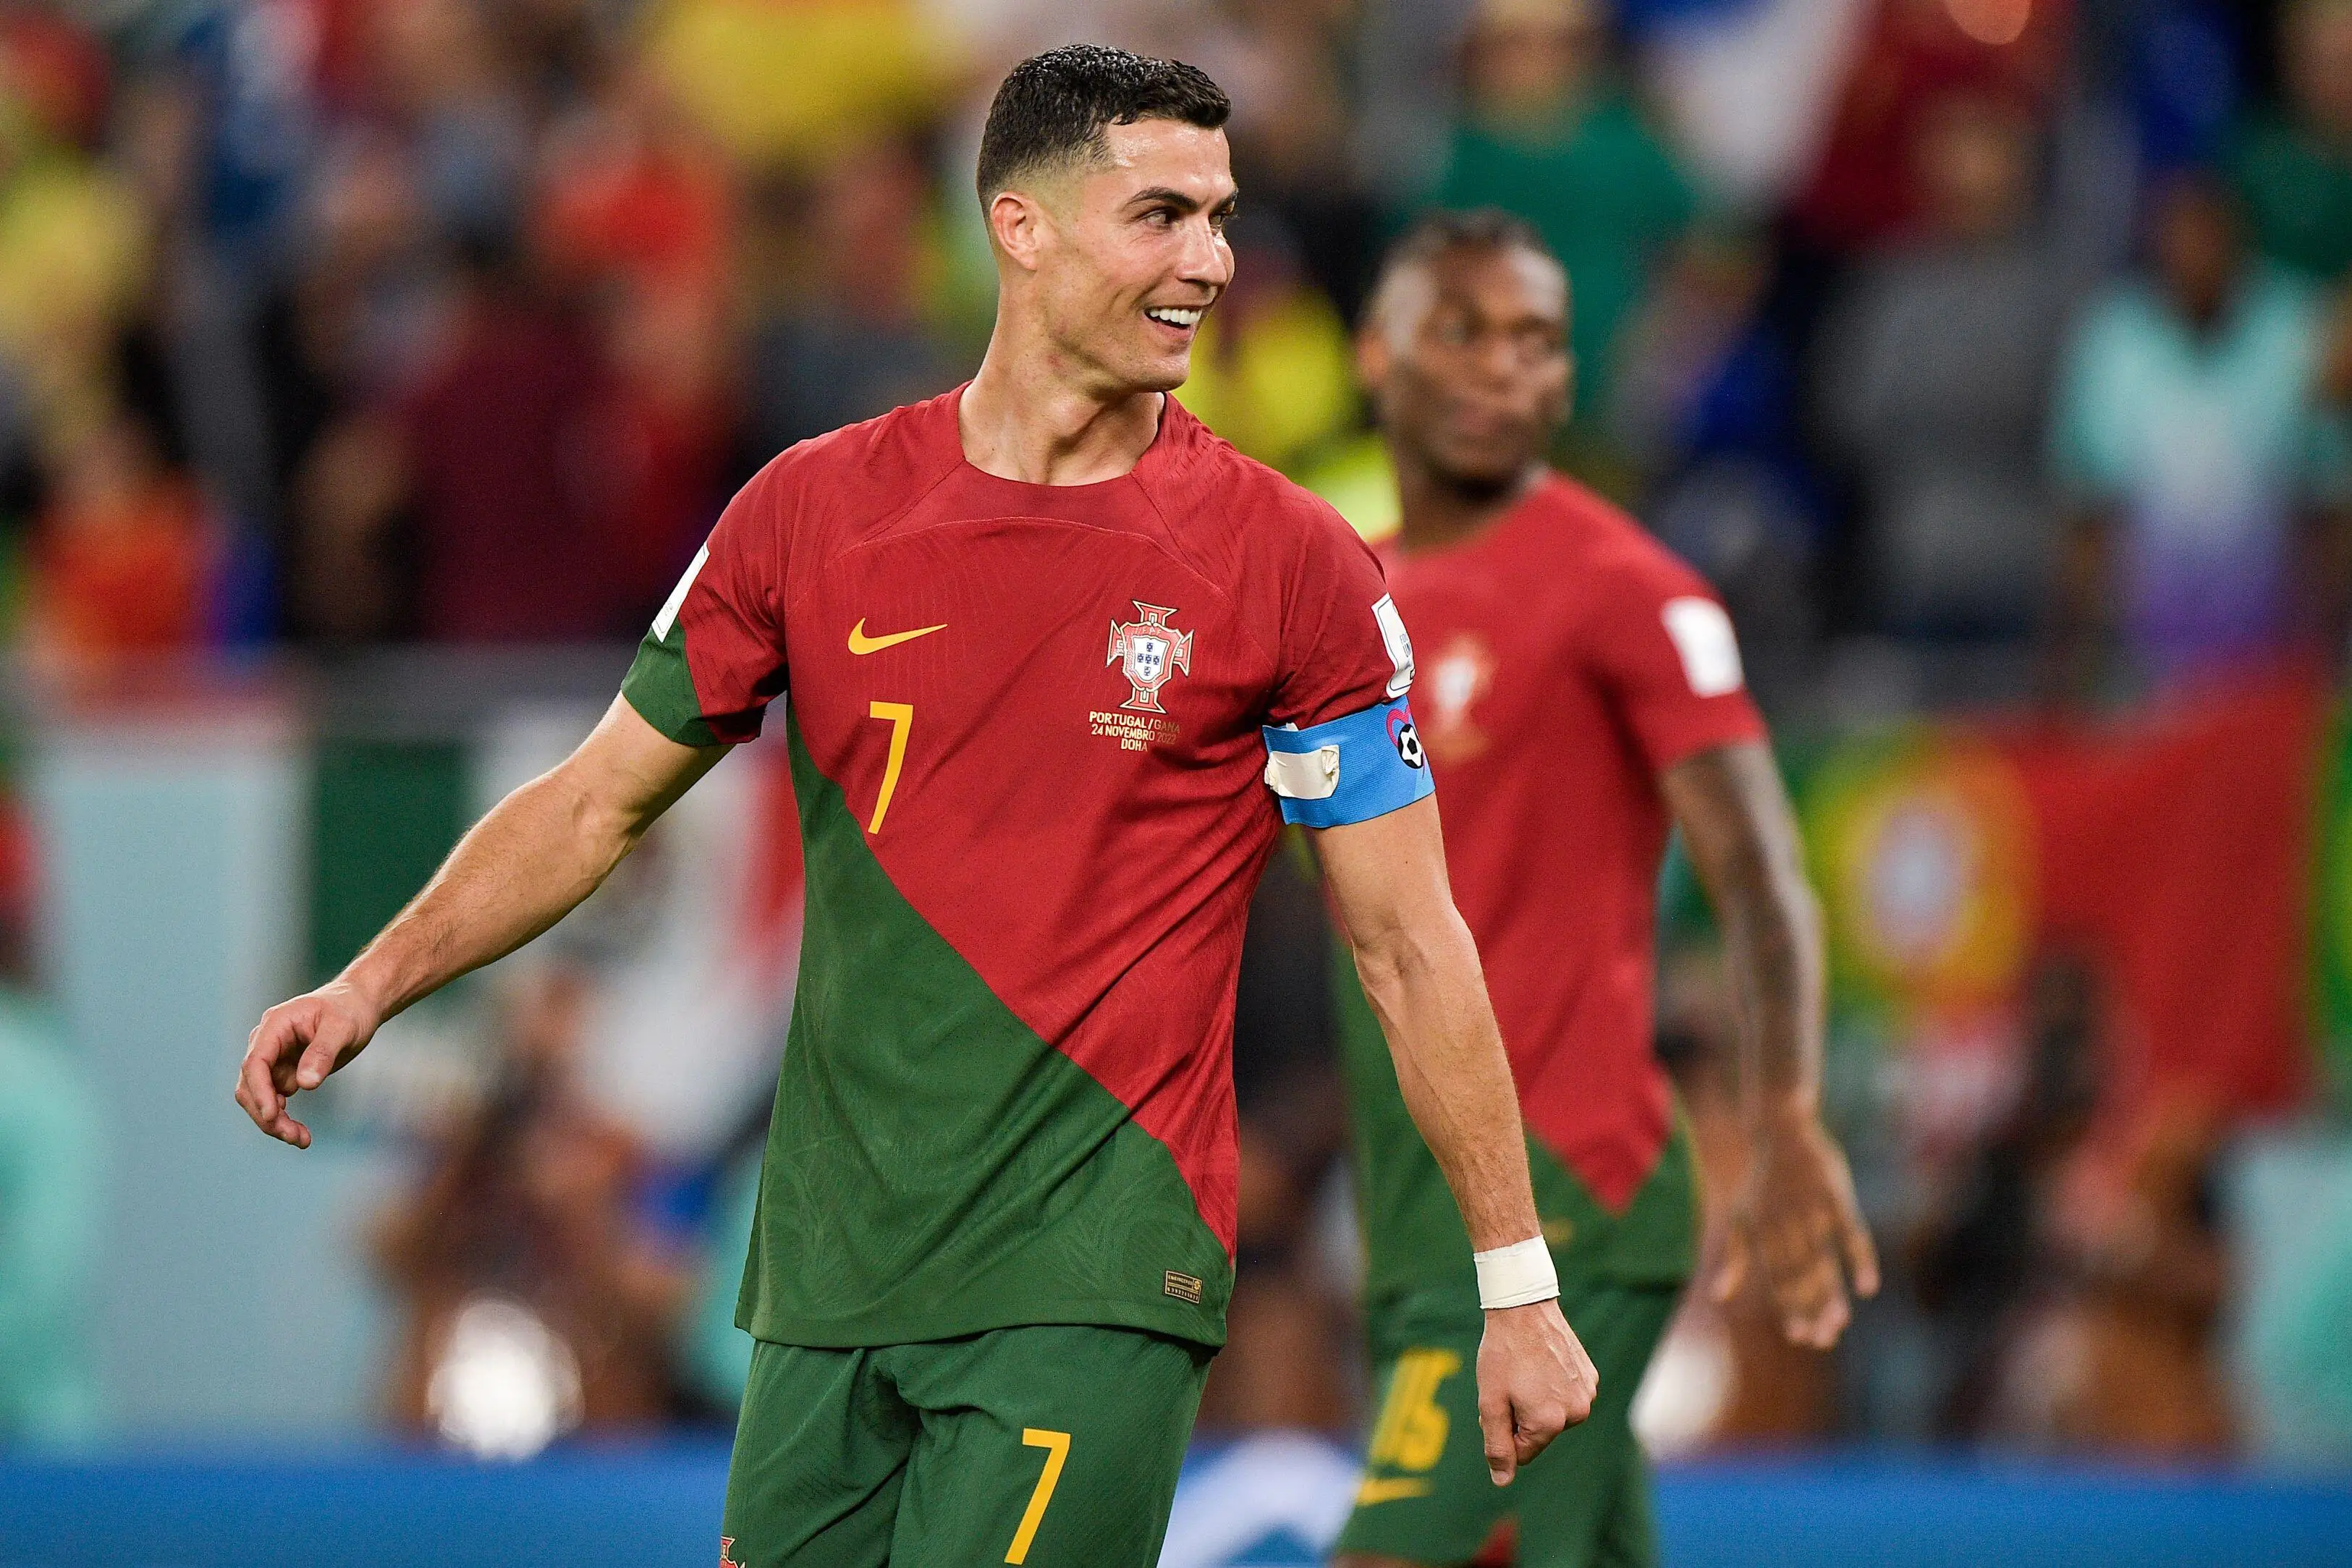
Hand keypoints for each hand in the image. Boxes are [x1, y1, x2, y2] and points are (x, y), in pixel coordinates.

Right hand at [234, 981, 383, 1148]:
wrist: (358, 1006)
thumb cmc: (350, 1010)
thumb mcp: (343, 1028)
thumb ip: (323, 1053)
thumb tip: (305, 1085)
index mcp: (275, 1025)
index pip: (255, 1062)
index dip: (260, 1091)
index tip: (272, 1115)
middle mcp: (267, 1042)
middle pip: (250, 1085)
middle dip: (266, 1114)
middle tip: (294, 1137)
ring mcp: (273, 1059)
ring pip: (260, 1097)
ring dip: (274, 1121)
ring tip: (302, 1140)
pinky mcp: (283, 1072)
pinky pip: (274, 1100)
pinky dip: (282, 1118)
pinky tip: (301, 1133)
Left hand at [1474, 1298, 1595, 1485]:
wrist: (1524, 1307)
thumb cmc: (1502, 1354)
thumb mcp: (1490, 1402)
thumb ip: (1497, 1445)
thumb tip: (1502, 1481)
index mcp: (1549, 1422)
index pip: (1522, 1452)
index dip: (1504, 1431)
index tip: (1499, 1401)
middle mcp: (1576, 1413)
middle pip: (1540, 1434)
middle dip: (1521, 1417)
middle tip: (1509, 1385)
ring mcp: (1587, 1393)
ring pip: (1555, 1415)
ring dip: (1538, 1402)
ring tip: (1526, 1372)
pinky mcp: (1591, 1377)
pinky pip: (1568, 1396)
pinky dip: (1553, 1387)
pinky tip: (1543, 1364)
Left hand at [1711, 1108, 1879, 1348]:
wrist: (1780, 1131)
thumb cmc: (1761, 1183)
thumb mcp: (1741, 1219)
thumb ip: (1736, 1259)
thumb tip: (1718, 1298)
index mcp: (1764, 1233)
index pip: (1778, 1279)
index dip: (1789, 1307)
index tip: (1799, 1337)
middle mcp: (1787, 1225)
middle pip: (1802, 1275)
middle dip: (1812, 1309)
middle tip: (1824, 1340)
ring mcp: (1813, 1212)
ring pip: (1824, 1261)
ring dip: (1832, 1293)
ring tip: (1840, 1323)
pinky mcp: (1836, 1197)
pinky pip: (1852, 1233)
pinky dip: (1860, 1259)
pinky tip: (1868, 1287)